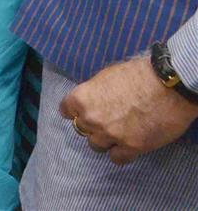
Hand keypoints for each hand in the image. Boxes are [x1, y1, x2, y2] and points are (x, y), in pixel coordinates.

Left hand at [60, 56, 197, 163]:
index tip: (82, 112)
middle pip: (82, 129)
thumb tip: (92, 100)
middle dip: (92, 125)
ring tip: (118, 134)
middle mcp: (91, 119)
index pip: (66, 110)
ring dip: (105, 141)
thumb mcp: (106, 76)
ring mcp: (110, 135)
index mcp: (82, 98)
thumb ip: (94, 92)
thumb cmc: (138, 74)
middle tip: (107, 121)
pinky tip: (128, 146)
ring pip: (97, 146)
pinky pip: (117, 158)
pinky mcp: (131, 147)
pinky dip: (121, 153)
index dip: (74, 111)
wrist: (167, 86)